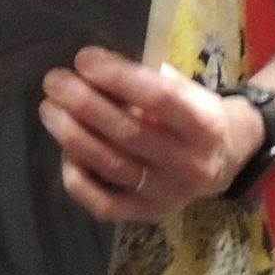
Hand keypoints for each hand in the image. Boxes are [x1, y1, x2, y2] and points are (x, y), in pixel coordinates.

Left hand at [39, 48, 260, 223]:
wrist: (225, 159)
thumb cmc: (193, 111)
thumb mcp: (185, 88)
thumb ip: (146, 77)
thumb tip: (94, 67)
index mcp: (204, 124)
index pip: (159, 98)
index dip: (117, 77)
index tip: (83, 59)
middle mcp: (189, 163)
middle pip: (128, 133)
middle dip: (84, 104)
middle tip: (54, 81)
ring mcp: (168, 195)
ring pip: (112, 165)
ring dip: (72, 135)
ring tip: (49, 109)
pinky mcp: (149, 215)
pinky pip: (104, 204)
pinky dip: (78, 178)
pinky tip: (66, 151)